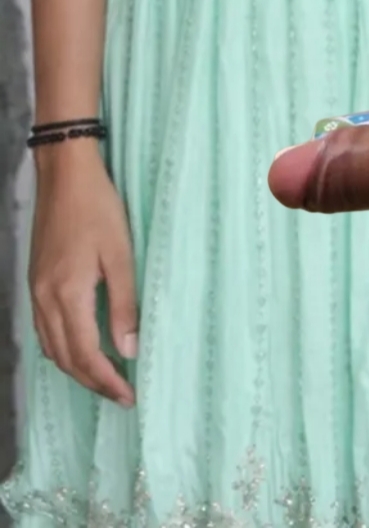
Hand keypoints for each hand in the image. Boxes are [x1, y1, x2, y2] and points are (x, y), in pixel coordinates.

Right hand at [30, 144, 137, 405]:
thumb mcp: (120, 253)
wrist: (65, 174)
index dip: (107, 380)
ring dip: (77, 368)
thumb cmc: (98, 207)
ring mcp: (36, 291)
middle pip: (65, 358)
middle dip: (93, 381)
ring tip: (105, 377)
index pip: (85, 355)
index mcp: (67, 294)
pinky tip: (80, 346)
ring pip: (52, 347)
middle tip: (121, 394)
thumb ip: (124, 303)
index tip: (129, 396)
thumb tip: (129, 349)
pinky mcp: (36, 281)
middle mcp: (45, 299)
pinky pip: (44, 330)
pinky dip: (62, 348)